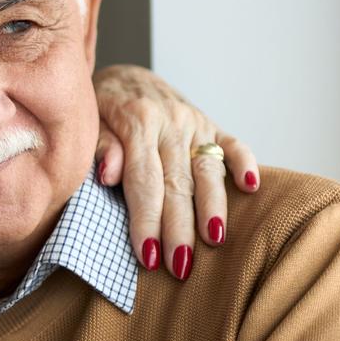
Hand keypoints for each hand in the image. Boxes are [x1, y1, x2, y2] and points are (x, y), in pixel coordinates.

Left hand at [92, 64, 259, 282]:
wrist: (124, 74)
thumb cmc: (101, 108)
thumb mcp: (88, 121)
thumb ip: (98, 147)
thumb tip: (108, 174)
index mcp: (137, 121)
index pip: (144, 181)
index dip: (147, 221)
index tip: (148, 256)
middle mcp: (171, 122)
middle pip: (178, 183)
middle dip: (179, 228)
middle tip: (180, 267)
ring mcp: (195, 123)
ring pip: (208, 169)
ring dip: (213, 207)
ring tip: (214, 241)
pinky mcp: (212, 124)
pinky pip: (234, 144)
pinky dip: (245, 164)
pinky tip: (251, 187)